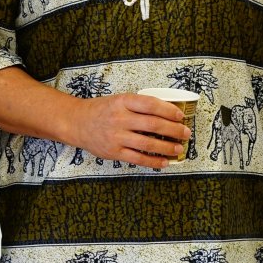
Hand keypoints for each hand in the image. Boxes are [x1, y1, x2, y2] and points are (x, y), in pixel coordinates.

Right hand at [67, 94, 191, 168]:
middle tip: (185, 133)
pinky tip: (164, 162)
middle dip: (173, 130)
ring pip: (147, 143)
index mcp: (123, 102)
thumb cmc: (101, 110)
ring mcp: (116, 136)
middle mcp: (120, 118)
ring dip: (167, 147)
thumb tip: (166, 113)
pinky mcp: (114, 152)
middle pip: (152, 125)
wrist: (76, 122)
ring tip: (178, 148)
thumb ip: (139, 105)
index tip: (180, 115)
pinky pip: (137, 158)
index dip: (168, 110)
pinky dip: (153, 162)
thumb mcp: (119, 100)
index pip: (150, 104)